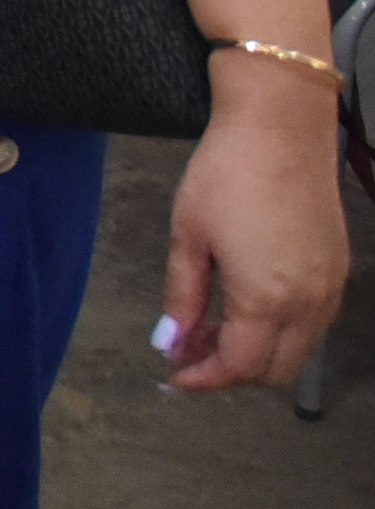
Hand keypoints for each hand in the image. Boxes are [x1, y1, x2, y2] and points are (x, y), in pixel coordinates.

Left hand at [154, 61, 348, 391]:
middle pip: (275, 371)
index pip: (239, 366)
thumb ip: (182, 296)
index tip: (175, 374)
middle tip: (189, 350)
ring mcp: (330, 289)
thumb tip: (170, 343)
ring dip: (257, 353)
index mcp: (266, 298)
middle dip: (230, 372)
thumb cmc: (225, 175)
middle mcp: (308, 303)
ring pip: (299, 352)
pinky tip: (245, 306)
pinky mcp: (339, 271)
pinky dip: (281, 331)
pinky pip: (313, 324)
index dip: (204, 379)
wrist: (280, 129)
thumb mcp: (189, 235)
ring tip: (210, 325)